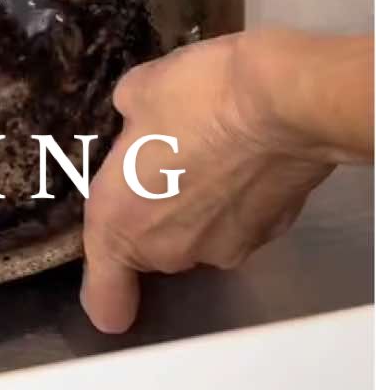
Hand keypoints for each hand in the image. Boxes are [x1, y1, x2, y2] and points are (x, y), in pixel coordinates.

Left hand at [82, 32, 335, 333]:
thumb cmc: (196, 97)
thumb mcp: (137, 92)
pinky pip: (244, 222)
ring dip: (204, 208)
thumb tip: (140, 120)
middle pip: (154, 253)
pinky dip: (244, 199)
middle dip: (157, 217)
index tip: (112, 291)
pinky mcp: (271, 235)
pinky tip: (248, 158)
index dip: (107, 296)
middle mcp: (170, 250)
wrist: (284, 101)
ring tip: (214, 153)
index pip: (105, 297)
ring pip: (203, 238)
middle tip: (166, 165)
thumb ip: (128, 121)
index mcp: (120, 224)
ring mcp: (224, 248)